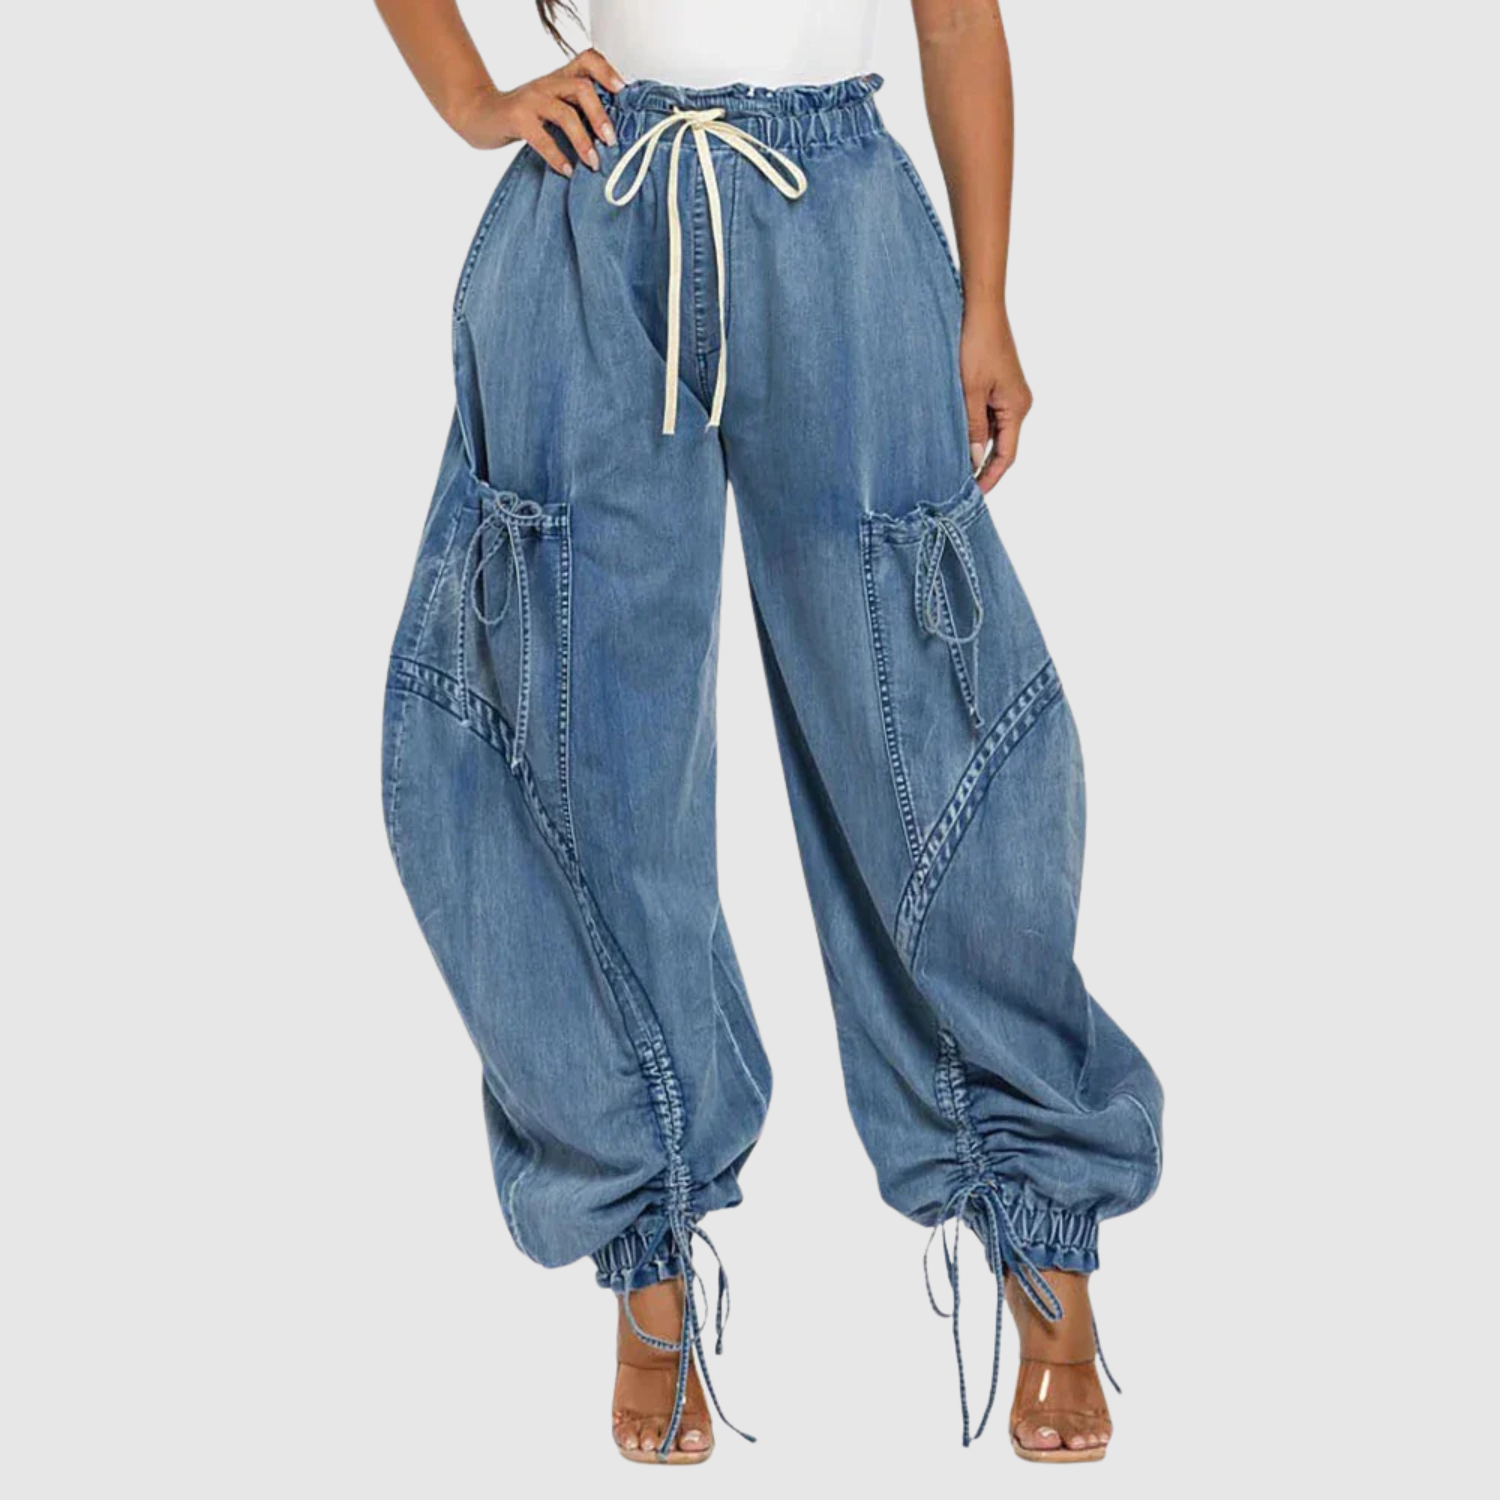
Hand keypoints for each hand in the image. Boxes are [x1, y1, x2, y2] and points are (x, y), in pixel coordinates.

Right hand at [449, 49, 625, 175]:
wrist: (479, 114)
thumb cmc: (522, 116)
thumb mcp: (551, 105)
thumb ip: (575, 111)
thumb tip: (611, 136)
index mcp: (559, 78)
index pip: (587, 60)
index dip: (607, 71)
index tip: (622, 91)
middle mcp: (547, 84)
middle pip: (582, 88)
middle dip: (600, 116)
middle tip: (611, 141)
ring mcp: (531, 99)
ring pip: (565, 113)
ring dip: (583, 141)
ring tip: (593, 163)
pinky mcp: (516, 118)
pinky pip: (542, 137)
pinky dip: (557, 156)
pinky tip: (567, 170)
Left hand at [961, 301, 1031, 491]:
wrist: (980, 306)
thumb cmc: (976, 343)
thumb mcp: (969, 390)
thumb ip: (972, 428)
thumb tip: (974, 461)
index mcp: (1017, 407)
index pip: (1006, 456)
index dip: (990, 478)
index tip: (973, 495)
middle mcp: (1018, 403)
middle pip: (1001, 446)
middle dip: (981, 466)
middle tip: (957, 485)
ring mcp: (1008, 394)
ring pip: (992, 430)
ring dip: (975, 446)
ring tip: (951, 463)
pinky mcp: (997, 384)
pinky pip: (987, 415)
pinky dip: (973, 428)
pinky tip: (954, 435)